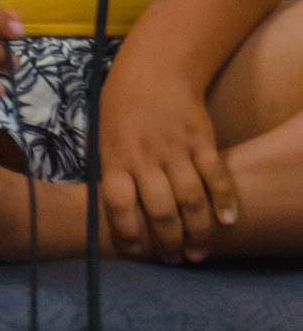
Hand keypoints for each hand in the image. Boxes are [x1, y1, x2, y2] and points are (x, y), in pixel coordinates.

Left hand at [98, 58, 238, 262]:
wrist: (155, 70)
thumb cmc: (122, 107)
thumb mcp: (101, 135)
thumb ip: (106, 169)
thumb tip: (102, 206)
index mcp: (115, 158)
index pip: (118, 203)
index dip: (128, 232)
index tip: (138, 252)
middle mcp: (145, 157)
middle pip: (160, 210)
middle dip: (168, 241)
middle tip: (174, 259)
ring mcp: (176, 149)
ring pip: (191, 199)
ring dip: (197, 231)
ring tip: (198, 252)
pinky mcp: (202, 141)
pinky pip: (216, 175)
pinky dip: (224, 200)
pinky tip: (228, 221)